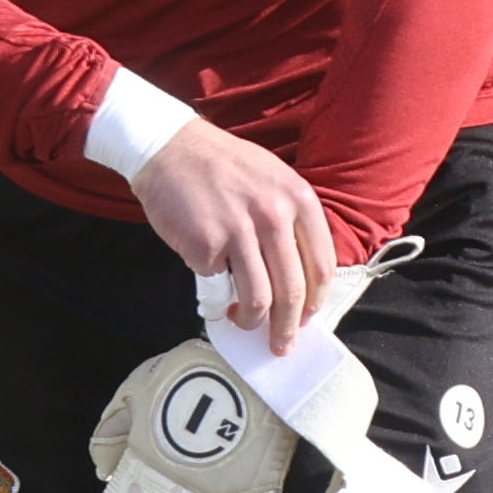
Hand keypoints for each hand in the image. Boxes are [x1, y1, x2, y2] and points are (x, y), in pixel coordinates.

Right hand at [131, 116, 337, 354]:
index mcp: (299, 199)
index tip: (307, 318)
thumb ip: (291, 222)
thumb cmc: (223, 167)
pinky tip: (211, 284)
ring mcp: (239, 230)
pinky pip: (217, 285)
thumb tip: (300, 281)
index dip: (316, 301)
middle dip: (288, 327)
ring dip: (252, 322)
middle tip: (281, 345)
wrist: (170, 147)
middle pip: (292, 290)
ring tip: (244, 323)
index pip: (322, 266)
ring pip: (258, 298)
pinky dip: (215, 292)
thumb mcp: (273, 179)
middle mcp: (274, 214)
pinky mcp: (206, 243)